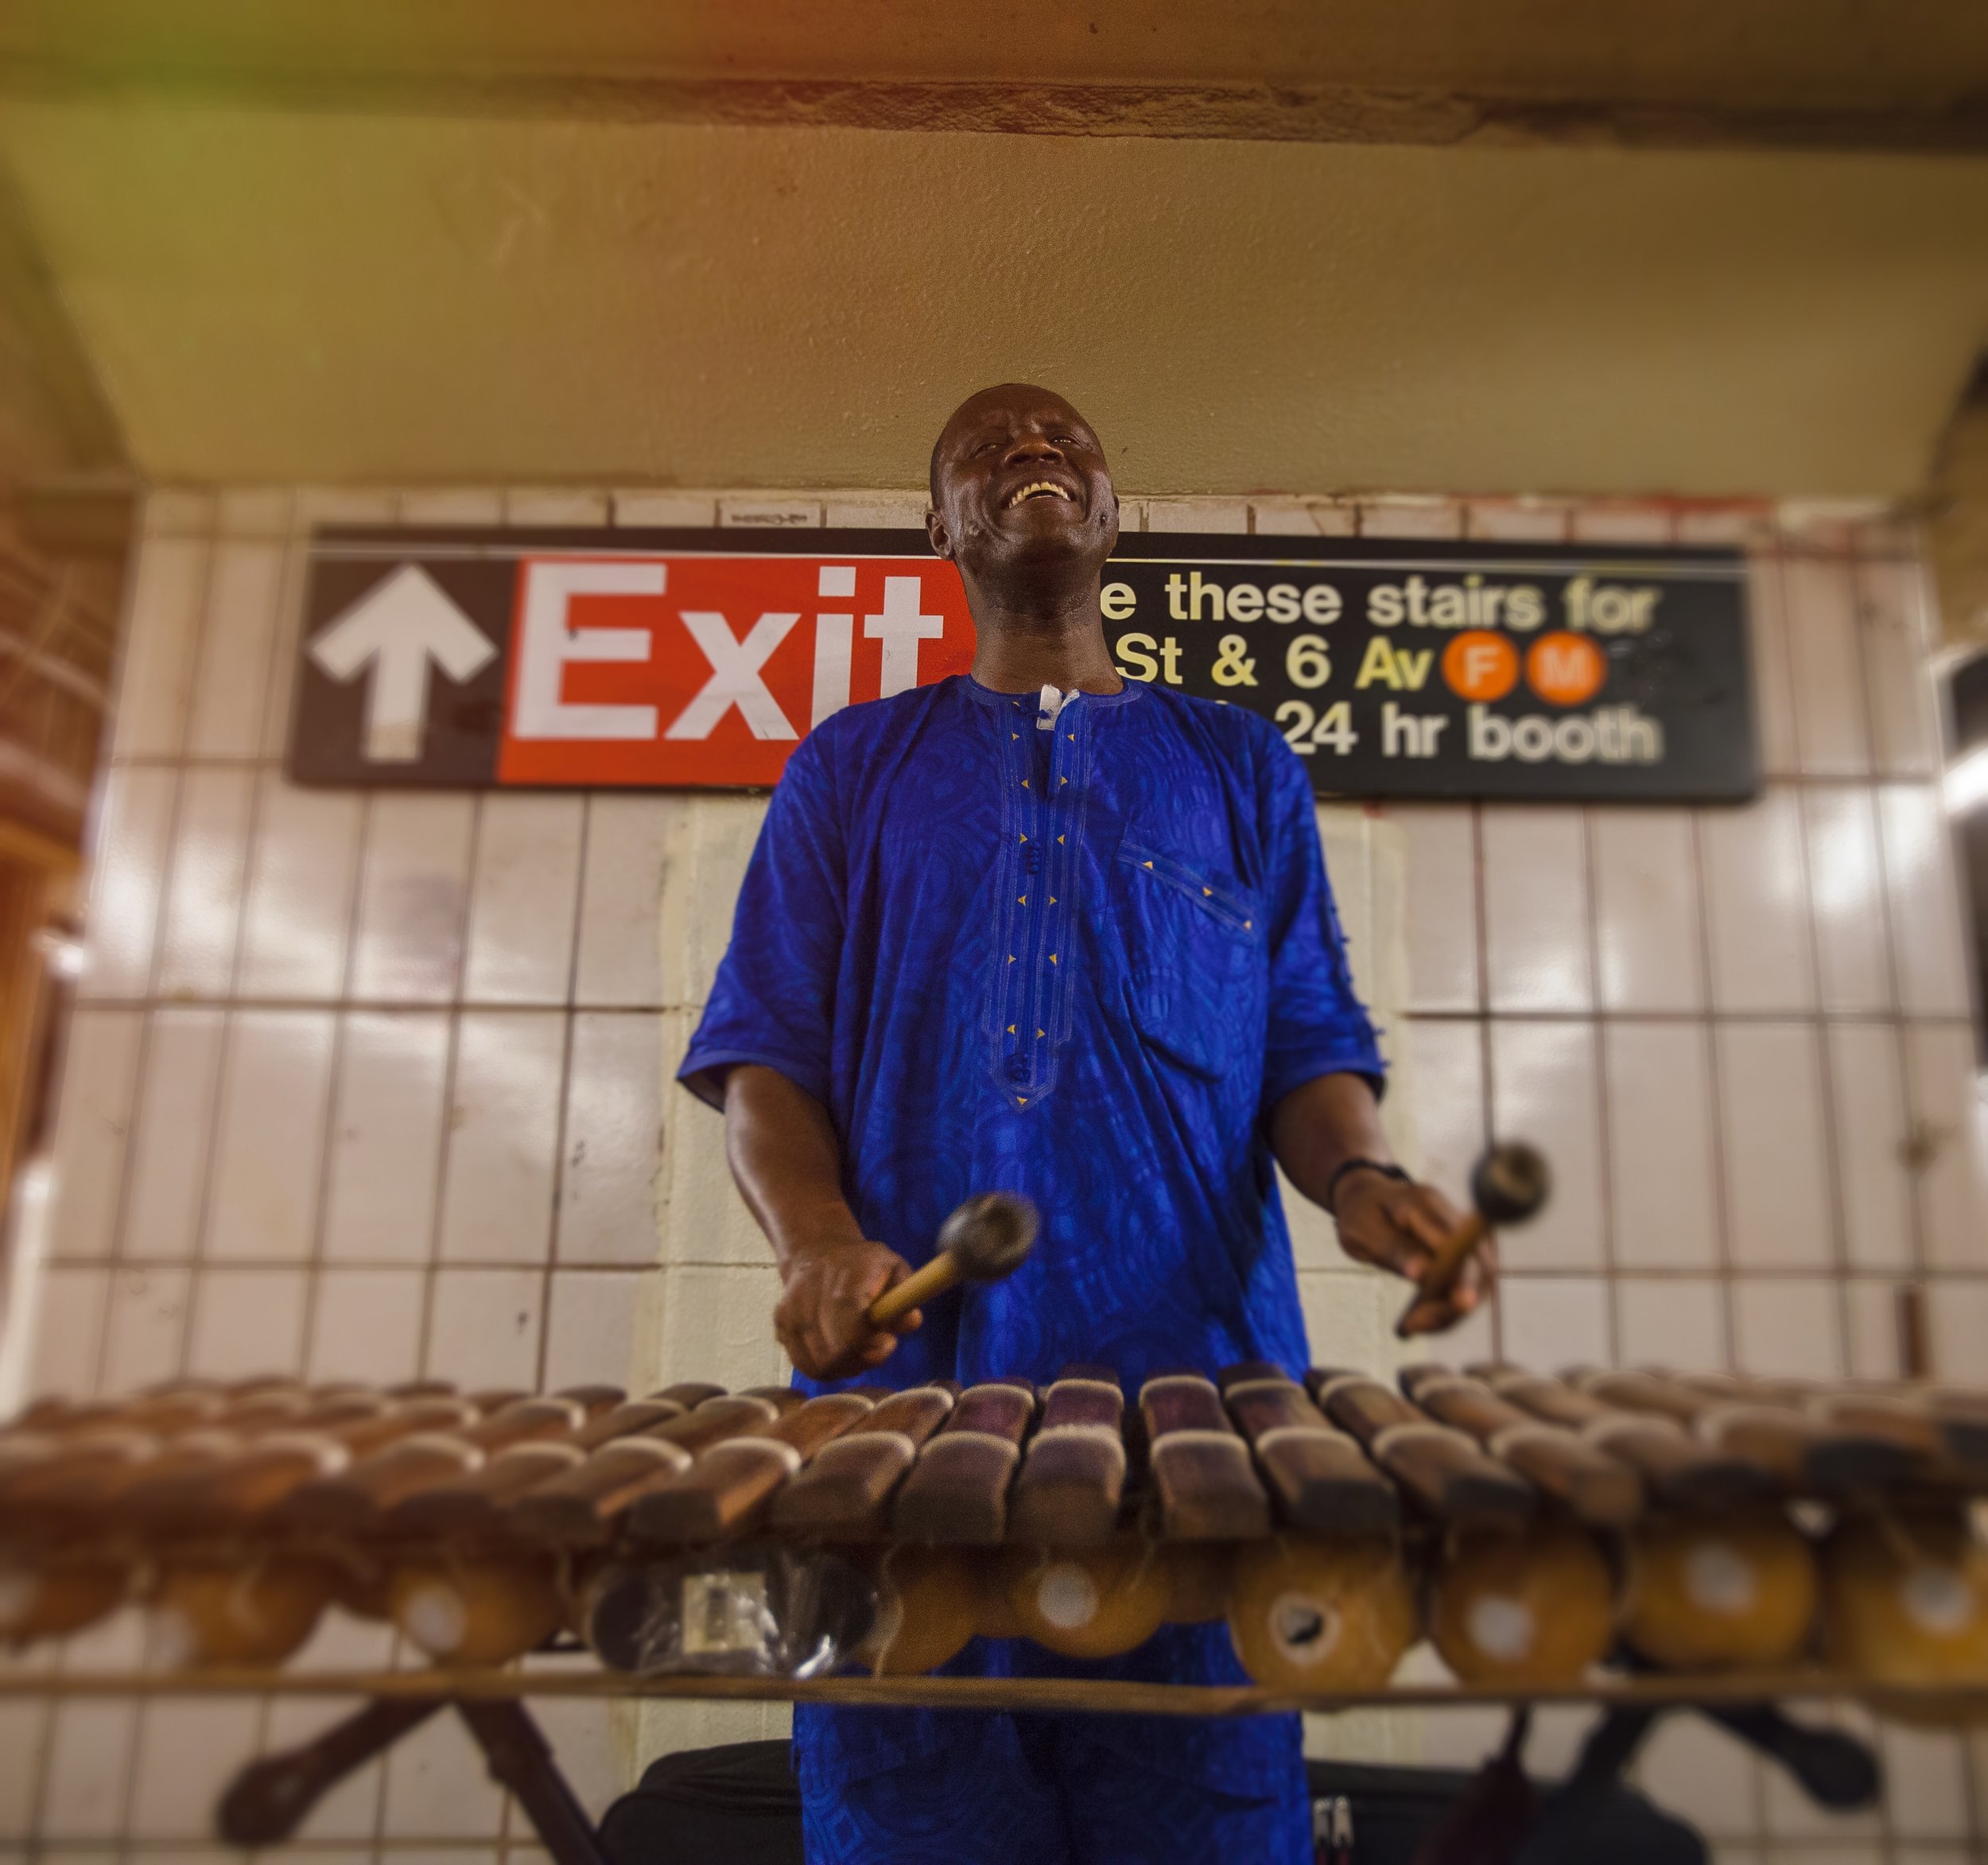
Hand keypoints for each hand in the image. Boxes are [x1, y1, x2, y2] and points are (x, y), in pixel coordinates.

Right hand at [774, 1239, 921, 1378]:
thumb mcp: (894, 1268)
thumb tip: (911, 1321)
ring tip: (858, 1350)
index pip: (850, 1316)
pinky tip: (839, 1354)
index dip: (868, 1339)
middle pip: (833, 1349)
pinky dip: (825, 1368)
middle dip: (860, 1358)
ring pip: (819, 1362)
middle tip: (875, 1348)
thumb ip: (905, 1294)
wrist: (817, 1251)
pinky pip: (804, 1364)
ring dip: (844, 1365)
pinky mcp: (781, 1325)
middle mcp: (812, 1290)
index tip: (887, 1341)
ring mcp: (792, 1310)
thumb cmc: (864, 1264)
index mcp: (847, 1272)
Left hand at [1331, 1170, 1494, 1336]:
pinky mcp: (1460, 1255)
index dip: (1463, 1275)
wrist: (1365, 1199)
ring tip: (1412, 1326)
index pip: (1457, 1242)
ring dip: (1451, 1311)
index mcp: (1426, 1205)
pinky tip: (1418, 1321)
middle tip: (1416, 1325)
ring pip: (1477, 1281)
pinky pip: (1464, 1286)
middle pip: (1478, 1265)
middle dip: (1456, 1303)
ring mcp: (1461, 1237)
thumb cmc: (1361, 1213)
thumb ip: (1394, 1249)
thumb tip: (1422, 1275)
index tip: (1457, 1303)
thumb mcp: (1364, 1230)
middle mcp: (1452, 1219)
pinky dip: (1445, 1308)